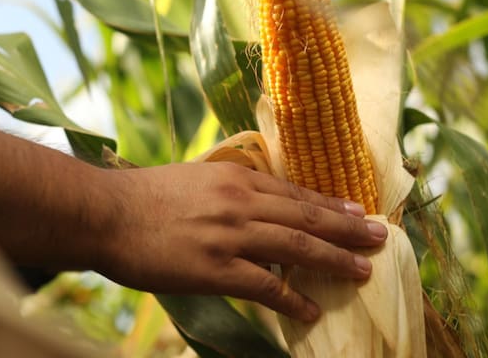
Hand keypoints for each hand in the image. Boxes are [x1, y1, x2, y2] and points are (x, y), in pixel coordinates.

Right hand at [93, 162, 387, 321]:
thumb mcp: (194, 177)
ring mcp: (230, 235)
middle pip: (306, 216)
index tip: (358, 210)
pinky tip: (310, 310)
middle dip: (347, 228)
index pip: (295, 192)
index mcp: (235, 177)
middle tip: (380, 236)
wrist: (106, 213)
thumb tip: (256, 203)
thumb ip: (228, 188)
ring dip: (334, 260)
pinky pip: (265, 286)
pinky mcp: (216, 269)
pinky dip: (291, 299)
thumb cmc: (144, 195)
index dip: (330, 204)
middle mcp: (240, 201)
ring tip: (362, 270)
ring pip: (296, 247)